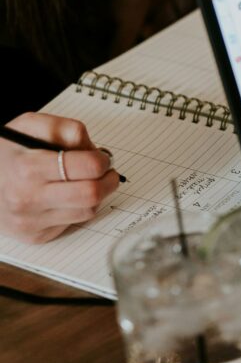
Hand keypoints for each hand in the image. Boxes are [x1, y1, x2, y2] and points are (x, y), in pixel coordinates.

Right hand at [0, 113, 119, 243]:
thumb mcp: (27, 127)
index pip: (88, 167)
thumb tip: (92, 149)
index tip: (101, 158)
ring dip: (95, 196)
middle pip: (92, 193)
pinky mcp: (36, 235)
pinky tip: (66, 197)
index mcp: (27, 167)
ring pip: (88, 211)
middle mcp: (28, 197)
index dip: (102, 160)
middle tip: (106, 172)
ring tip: (85, 182)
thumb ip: (62, 128)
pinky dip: (77, 208)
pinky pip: (73, 223)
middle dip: (108, 181)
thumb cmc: (6, 154)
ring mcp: (31, 220)